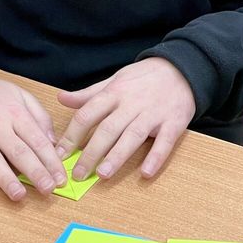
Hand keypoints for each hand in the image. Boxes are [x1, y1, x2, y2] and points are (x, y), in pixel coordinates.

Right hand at [0, 65, 67, 202]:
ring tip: (18, 196)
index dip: (51, 161)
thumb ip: (40, 117)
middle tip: (49, 190)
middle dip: (35, 172)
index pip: (37, 140)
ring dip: (5, 179)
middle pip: (18, 152)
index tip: (61, 179)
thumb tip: (54, 142)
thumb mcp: (20, 94)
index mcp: (14, 114)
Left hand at [55, 57, 195, 180]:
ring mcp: (153, 114)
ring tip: (103, 174)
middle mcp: (131, 104)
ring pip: (132, 136)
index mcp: (114, 93)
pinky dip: (155, 158)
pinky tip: (145, 173)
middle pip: (107, 129)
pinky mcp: (174, 123)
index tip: (60, 154)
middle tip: (78, 174)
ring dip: (117, 156)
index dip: (71, 135)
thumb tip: (62, 99)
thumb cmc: (144, 78)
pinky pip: (164, 142)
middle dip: (90, 153)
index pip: (87, 114)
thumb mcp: (115, 80)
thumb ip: (89, 94)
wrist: (183, 68)